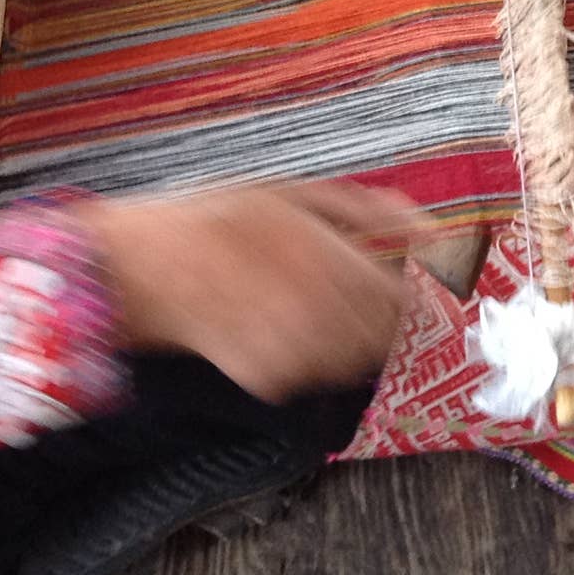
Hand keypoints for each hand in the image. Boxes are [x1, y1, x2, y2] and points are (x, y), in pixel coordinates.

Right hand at [79, 182, 419, 402]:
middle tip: (362, 287)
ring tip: (312, 299)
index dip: (427, 293)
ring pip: (360, 356)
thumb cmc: (220, 219)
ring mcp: (296, 355)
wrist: (144, 269)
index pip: (413, 298)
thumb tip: (428, 227)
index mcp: (331, 261)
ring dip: (355, 333)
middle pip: (392, 333)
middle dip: (389, 312)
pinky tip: (280, 321)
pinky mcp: (273, 381)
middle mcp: (320, 316)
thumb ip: (367, 211)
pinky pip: (319, 373)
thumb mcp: (293, 192)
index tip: (425, 281)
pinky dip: (314, 353)